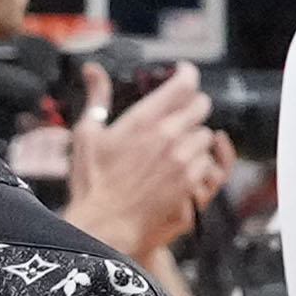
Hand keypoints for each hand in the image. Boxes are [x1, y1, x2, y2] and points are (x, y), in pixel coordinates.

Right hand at [55, 62, 232, 268]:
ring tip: (176, 145)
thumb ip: (97, 97)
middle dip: (191, 104)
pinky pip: (207, 164)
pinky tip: (180, 168)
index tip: (183, 73)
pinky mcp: (190, 183)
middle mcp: (168, 136)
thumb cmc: (92, 181)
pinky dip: (198, 163)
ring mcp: (183, 161)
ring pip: (206, 135)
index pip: (184, 83)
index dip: (188, 73)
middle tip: (179, 111)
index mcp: (144, 119)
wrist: (104, 224)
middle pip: (201, 106)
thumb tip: (92, 70)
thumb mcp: (88, 133)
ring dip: (194, 136)